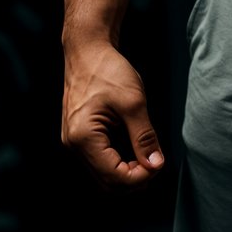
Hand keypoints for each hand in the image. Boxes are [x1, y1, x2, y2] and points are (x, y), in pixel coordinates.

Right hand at [61, 40, 164, 190]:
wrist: (88, 50)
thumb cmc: (108, 70)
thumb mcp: (133, 102)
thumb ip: (144, 136)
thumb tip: (155, 164)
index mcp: (83, 137)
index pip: (113, 176)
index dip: (139, 178)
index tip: (158, 165)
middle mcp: (73, 145)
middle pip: (106, 182)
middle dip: (133, 180)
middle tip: (156, 165)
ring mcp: (73, 141)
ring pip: (101, 174)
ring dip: (126, 174)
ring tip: (148, 160)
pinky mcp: (78, 136)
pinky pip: (98, 161)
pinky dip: (117, 163)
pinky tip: (134, 153)